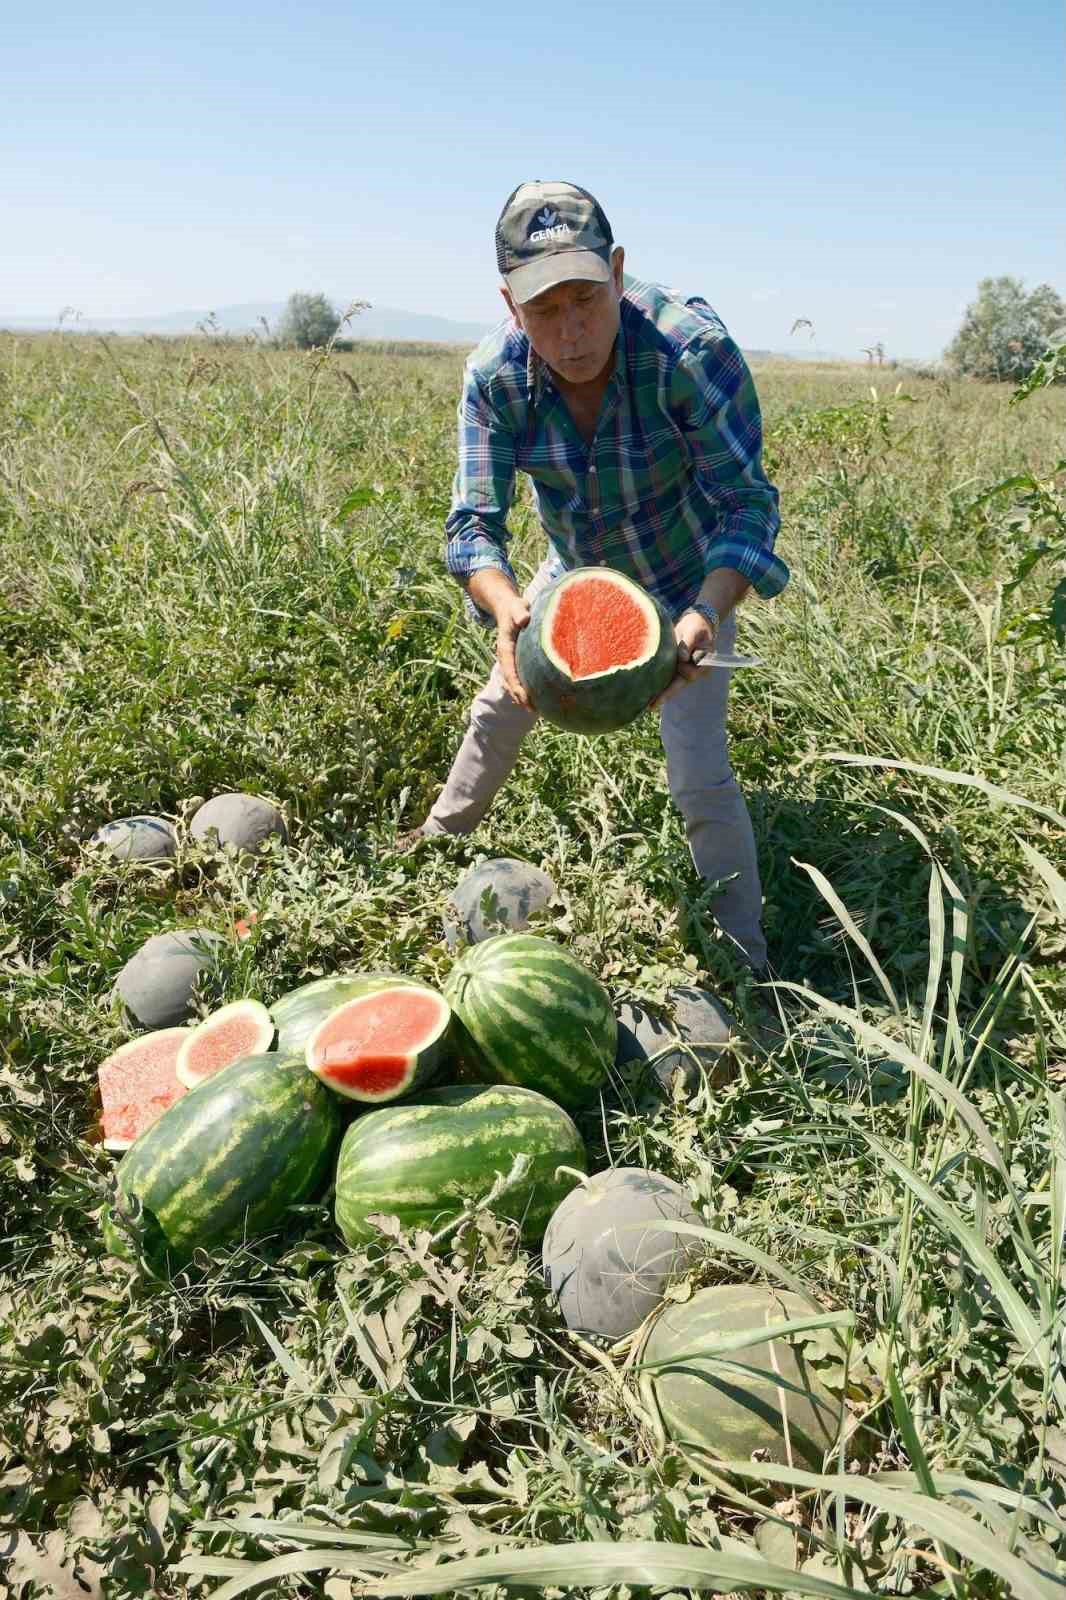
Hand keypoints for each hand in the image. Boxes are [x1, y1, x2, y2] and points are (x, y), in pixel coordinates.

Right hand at [495, 593, 531, 707]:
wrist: (508, 608)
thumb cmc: (516, 607)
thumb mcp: (517, 606)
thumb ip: (520, 612)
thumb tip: (524, 619)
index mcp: (505, 648)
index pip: (509, 670)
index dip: (516, 685)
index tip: (524, 698)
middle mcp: (506, 657)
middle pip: (511, 681)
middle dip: (520, 697)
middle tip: (533, 710)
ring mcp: (511, 660)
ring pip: (514, 682)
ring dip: (523, 696)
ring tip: (537, 710)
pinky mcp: (517, 661)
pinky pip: (520, 677)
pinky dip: (527, 688)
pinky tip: (539, 697)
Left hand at [649, 608, 717, 709]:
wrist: (693, 623)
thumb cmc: (696, 626)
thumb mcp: (694, 631)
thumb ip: (689, 643)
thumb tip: (683, 658)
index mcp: (703, 664)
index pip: (692, 673)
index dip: (682, 674)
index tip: (676, 668)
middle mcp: (693, 671)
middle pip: (679, 685)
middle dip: (666, 694)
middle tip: (653, 704)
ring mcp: (683, 672)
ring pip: (672, 686)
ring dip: (661, 695)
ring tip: (648, 705)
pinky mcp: (674, 669)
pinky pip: (666, 681)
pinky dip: (659, 688)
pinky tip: (649, 697)